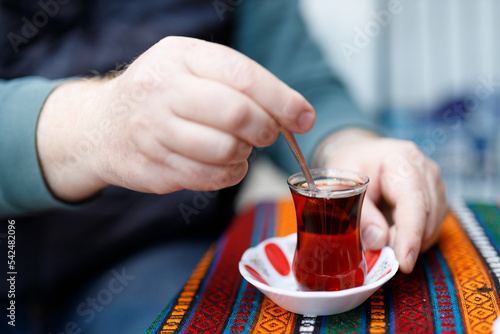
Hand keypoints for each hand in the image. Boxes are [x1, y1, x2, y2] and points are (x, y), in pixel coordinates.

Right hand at [37, 36, 314, 201]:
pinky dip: (228, 174)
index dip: (282, 100)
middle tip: (267, 133)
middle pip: (237, 115)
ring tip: (239, 147)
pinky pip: (208, 178)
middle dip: (265, 129)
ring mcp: (152, 131)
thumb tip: (297, 114)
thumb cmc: (161, 94)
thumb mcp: (192, 68)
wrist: (101, 125)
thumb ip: (241, 83)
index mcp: (180, 56)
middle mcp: (162, 90)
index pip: (243, 77)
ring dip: (245, 154)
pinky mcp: (152, 167)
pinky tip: (223, 163)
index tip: (304, 118)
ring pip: (225, 151)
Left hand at [315, 129, 446, 272]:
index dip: (410, 234)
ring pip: (433, 225)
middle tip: (382, 255)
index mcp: (401, 159)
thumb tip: (378, 241)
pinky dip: (414, 239)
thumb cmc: (349, 168)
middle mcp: (425, 169)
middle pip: (428, 215)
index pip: (413, 200)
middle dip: (407, 242)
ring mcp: (434, 184)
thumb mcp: (342, 185)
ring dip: (411, 242)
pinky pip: (432, 227)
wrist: (359, 158)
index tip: (404, 262)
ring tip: (384, 242)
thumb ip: (359, 213)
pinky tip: (394, 237)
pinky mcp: (436, 198)